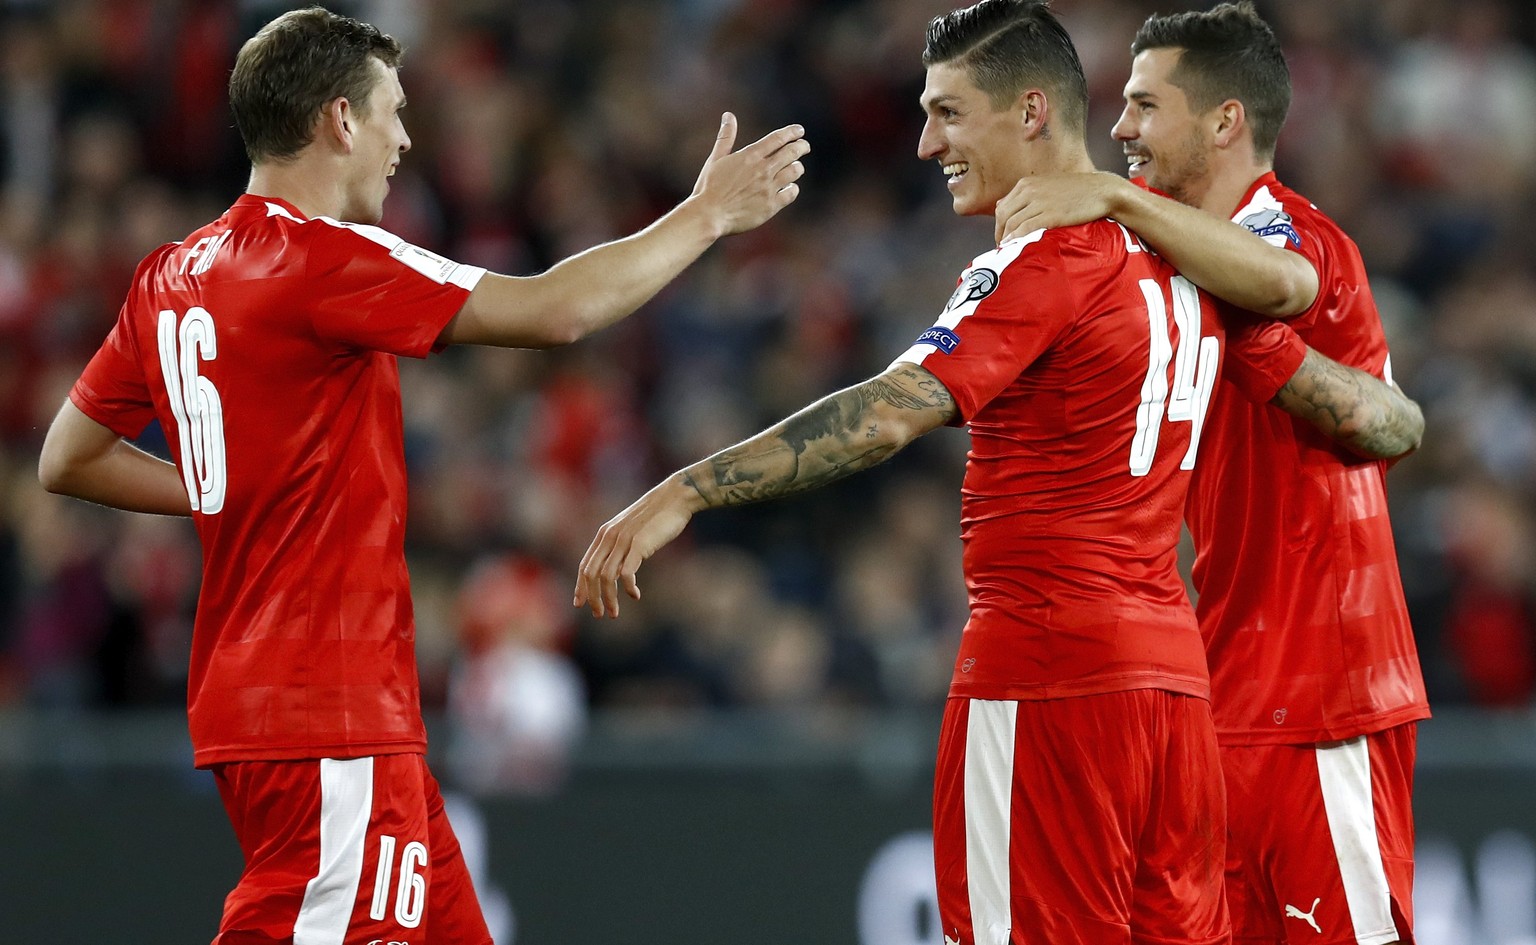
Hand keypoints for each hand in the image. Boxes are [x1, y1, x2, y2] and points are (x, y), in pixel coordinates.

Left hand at [574, 478, 697, 617]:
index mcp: (604, 534)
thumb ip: (621, 545)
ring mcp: (623, 540)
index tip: (580, 604)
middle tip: (599, 614)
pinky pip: (626, 573)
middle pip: (591, 574)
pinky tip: (635, 595)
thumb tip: (619, 569)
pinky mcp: (639, 544)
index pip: (584, 565)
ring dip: (608, 598)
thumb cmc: (656, 515)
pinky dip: (628, 588)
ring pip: (606, 577)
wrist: (674, 498)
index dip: (581, 587)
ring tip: (614, 612)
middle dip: (593, 597)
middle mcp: (609, 537)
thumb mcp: (631, 529)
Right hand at [689, 112, 808, 236]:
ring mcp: (769, 188)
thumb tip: (728, 115)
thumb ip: (725, 137)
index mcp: (750, 156)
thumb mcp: (716, 159)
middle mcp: (763, 170)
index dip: (791, 132)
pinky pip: (791, 193)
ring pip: (795, 171)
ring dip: (797, 167)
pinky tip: (790, 188)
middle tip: (804, 146)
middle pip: (792, 152)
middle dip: (801, 147)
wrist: (710, 215)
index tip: (800, 131)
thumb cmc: (709, 187)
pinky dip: (793, 188)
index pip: (778, 138)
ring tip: (796, 167)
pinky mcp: (771, 206)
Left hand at [993, 171, 1125, 244]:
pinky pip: (1024, 229)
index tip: (1003, 238)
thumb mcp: (1047, 186)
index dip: (999, 226)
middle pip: (1003, 217)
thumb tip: (1003, 206)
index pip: (1002, 207)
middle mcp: (1028, 191)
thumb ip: (1026, 196)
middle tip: (1004, 249)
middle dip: (1000, 235)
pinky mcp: (1049, 214)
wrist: (1101, 190)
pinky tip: (1016, 248)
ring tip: (1010, 252)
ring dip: (1007, 241)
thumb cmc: (1076, 191)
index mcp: (1026, 184)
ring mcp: (1038, 202)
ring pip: (1012, 224)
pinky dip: (1016, 240)